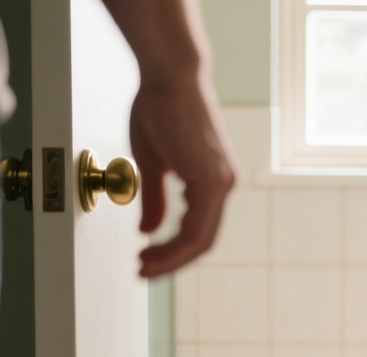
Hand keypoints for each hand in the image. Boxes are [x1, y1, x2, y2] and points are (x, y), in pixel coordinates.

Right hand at [129, 79, 235, 277]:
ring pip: (201, 239)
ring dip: (171, 257)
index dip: (172, 251)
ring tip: (144, 265)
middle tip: (144, 271)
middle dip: (171, 261)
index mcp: (211, 180)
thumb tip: (149, 229)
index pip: (197, 230)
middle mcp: (222, 183)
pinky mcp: (213, 179)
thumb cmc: (160, 108)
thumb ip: (154, 199)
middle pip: (202, 241)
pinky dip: (175, 242)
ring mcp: (221, 182)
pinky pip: (198, 226)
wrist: (169, 76)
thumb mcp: (153, 163)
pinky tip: (151, 245)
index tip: (146, 258)